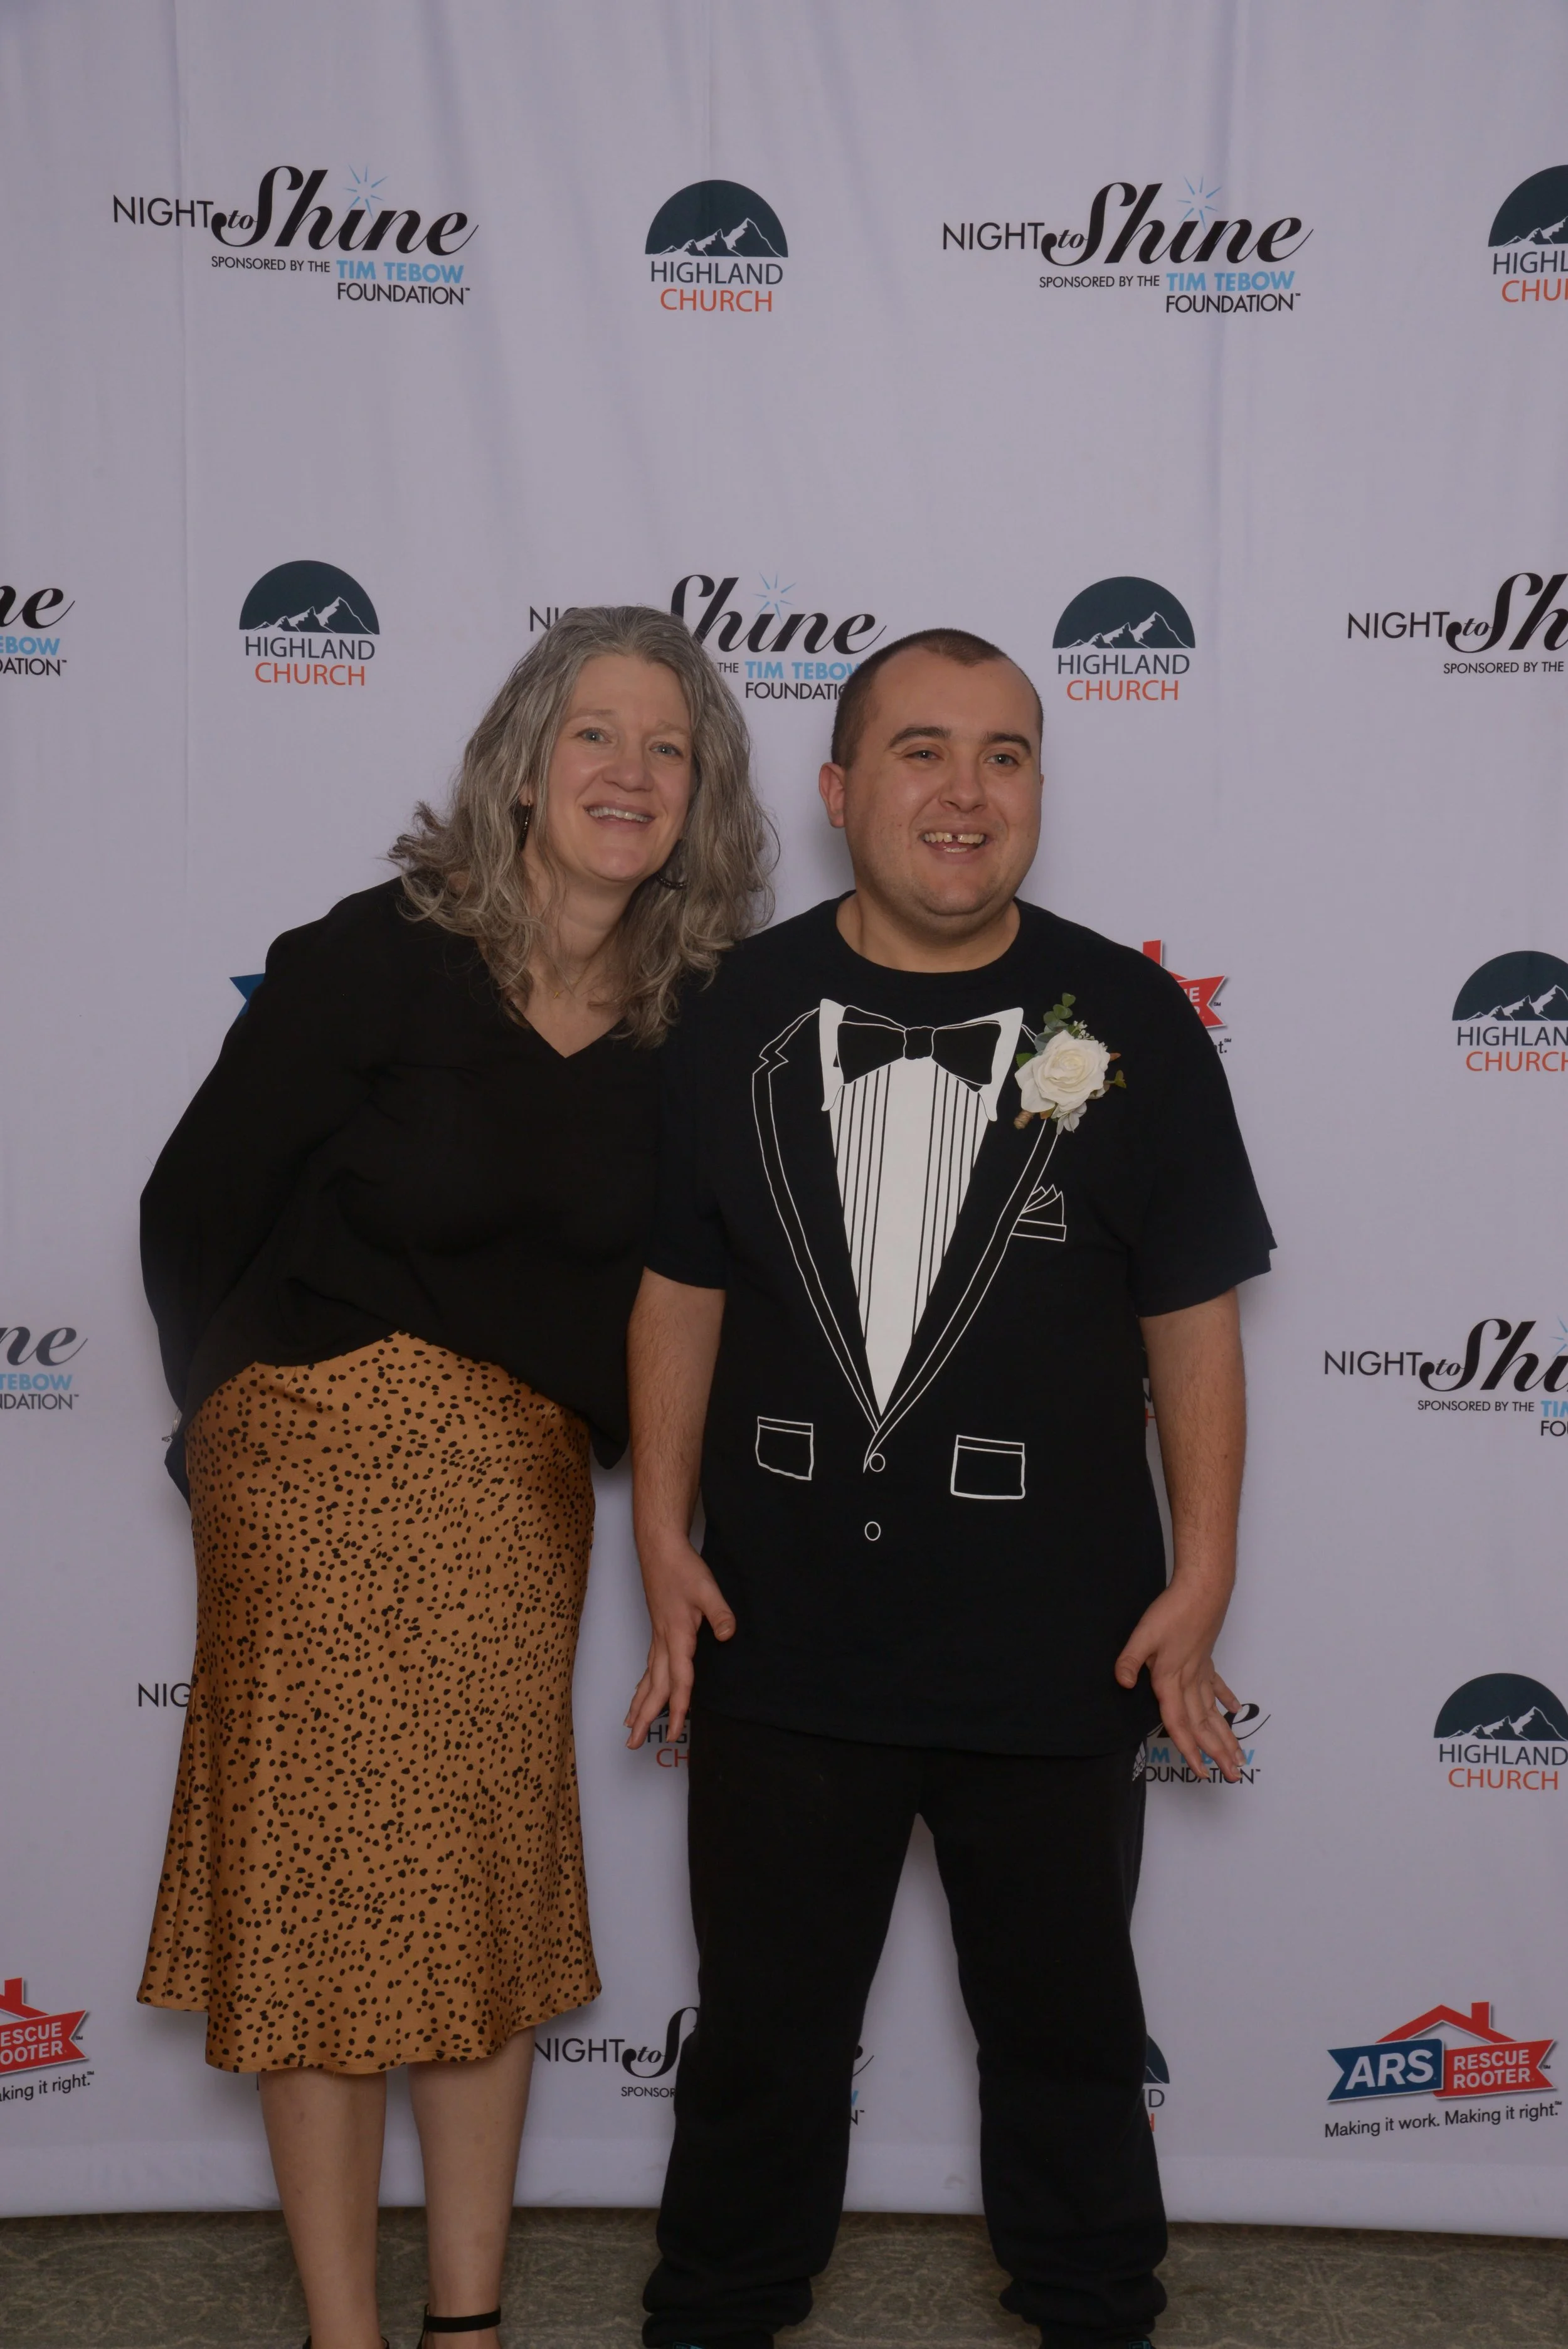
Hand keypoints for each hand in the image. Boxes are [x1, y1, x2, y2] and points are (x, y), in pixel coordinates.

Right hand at [624, 1536, 735, 1749]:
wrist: (660, 1550)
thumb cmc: (682, 1568)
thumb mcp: (707, 1589)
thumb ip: (719, 1613)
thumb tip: (727, 1635)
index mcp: (677, 1636)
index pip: (679, 1679)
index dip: (680, 1706)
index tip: (676, 1730)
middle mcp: (663, 1642)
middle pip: (654, 1687)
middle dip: (645, 1717)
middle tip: (632, 1744)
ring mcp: (658, 1638)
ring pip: (647, 1679)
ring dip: (639, 1705)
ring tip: (629, 1727)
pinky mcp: (657, 1632)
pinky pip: (649, 1667)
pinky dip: (643, 1686)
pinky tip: (640, 1694)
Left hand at [1114, 1579, 1241, 1782]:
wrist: (1201, 1590)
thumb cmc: (1172, 1611)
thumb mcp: (1142, 1634)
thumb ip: (1129, 1660)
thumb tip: (1121, 1682)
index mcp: (1171, 1680)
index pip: (1179, 1724)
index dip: (1189, 1750)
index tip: (1202, 1772)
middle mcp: (1189, 1682)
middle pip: (1204, 1725)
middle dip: (1218, 1754)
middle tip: (1233, 1776)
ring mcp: (1201, 1672)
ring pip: (1214, 1712)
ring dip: (1227, 1736)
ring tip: (1239, 1757)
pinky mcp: (1206, 1660)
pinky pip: (1216, 1686)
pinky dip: (1226, 1699)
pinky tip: (1235, 1710)